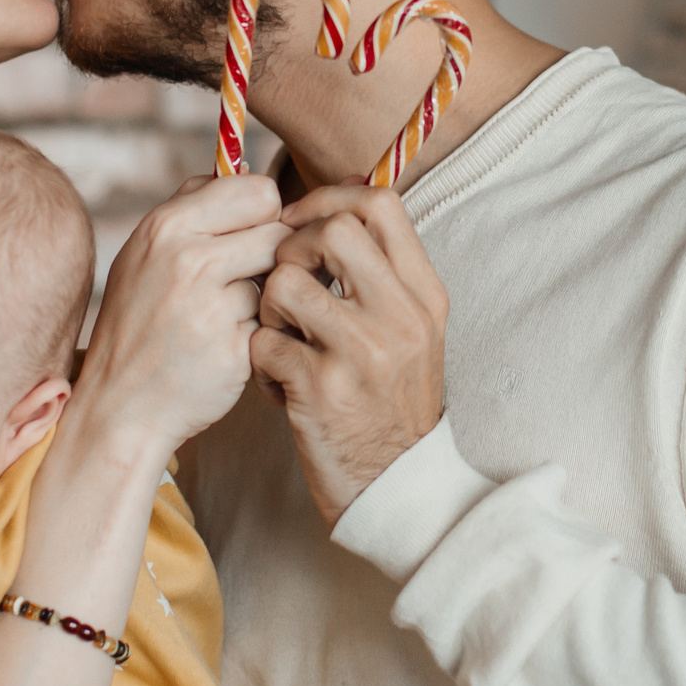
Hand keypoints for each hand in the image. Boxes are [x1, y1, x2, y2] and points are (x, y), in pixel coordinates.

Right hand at [73, 175, 286, 462]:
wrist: (120, 405)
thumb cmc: (140, 323)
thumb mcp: (146, 254)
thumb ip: (194, 209)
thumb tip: (251, 171)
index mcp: (166, 227)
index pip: (258, 189)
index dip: (265, 213)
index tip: (252, 236)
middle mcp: (188, 261)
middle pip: (279, 230)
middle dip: (272, 253)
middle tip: (247, 279)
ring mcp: (212, 307)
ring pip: (279, 277)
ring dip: (268, 294)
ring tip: (233, 314)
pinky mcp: (235, 349)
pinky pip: (275, 321)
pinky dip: (263, 331)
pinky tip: (231, 346)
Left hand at [248, 185, 446, 527]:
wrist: (397, 487)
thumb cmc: (392, 404)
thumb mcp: (413, 333)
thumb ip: (384, 277)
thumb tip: (341, 208)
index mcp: (425, 296)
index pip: (381, 205)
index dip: (329, 198)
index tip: (301, 220)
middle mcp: (400, 317)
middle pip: (334, 230)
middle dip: (292, 246)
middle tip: (285, 280)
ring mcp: (363, 351)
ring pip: (287, 283)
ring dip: (267, 307)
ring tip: (280, 337)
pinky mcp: (322, 388)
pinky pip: (264, 343)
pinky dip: (260, 361)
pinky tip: (279, 383)